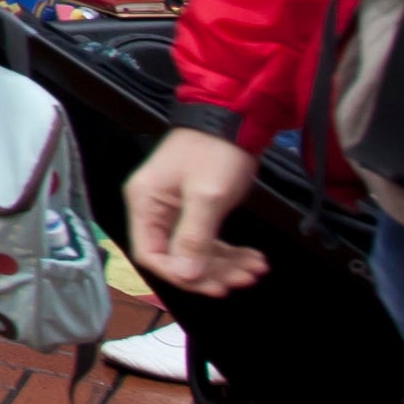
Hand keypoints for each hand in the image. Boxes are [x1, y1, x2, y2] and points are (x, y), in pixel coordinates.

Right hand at [126, 126, 267, 296]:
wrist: (234, 118)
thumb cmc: (215, 152)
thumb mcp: (206, 196)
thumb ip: (194, 238)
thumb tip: (186, 276)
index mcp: (146, 204)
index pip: (151, 254)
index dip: (181, 275)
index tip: (215, 285)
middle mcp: (154, 208)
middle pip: (176, 256)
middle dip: (212, 272)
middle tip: (245, 279)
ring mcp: (174, 208)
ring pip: (195, 250)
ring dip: (226, 264)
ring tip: (257, 268)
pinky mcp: (194, 206)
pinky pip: (206, 238)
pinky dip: (229, 251)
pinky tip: (252, 257)